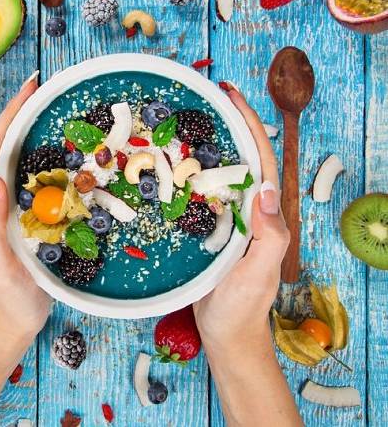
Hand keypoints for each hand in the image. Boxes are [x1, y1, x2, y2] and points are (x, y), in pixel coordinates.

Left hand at [0, 73, 52, 344]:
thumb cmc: (6, 295)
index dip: (12, 114)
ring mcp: (23, 207)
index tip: (31, 86)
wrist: (15, 321)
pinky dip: (66, 163)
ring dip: (48, 132)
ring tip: (72, 109)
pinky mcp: (41, 218)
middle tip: (54, 86)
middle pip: (15, 145)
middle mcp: (5, 197)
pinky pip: (52, 183)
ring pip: (34, 161)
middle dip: (30, 113)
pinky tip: (86, 157)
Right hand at [193, 87, 290, 352]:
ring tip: (173, 119)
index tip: (230, 95)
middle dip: (222, 123)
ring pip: (213, 172)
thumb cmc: (242, 306)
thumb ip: (269, 235)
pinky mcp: (201, 228)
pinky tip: (158, 164)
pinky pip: (192, 194)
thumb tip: (263, 188)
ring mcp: (222, 217)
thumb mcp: (258, 272)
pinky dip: (179, 173)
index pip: (259, 158)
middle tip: (197, 96)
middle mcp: (243, 207)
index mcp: (262, 212)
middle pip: (236, 156)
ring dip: (198, 144)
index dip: (248, 124)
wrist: (224, 332)